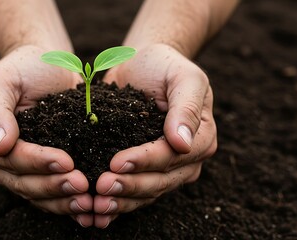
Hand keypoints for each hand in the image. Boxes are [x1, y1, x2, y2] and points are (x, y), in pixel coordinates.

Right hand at [0, 45, 93, 225]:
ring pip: (38, 193)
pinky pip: (51, 193)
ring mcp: (20, 169)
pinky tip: (88, 205)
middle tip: (82, 185)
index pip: (9, 158)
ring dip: (62, 200)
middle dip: (53, 186)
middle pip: (24, 182)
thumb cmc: (23, 67)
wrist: (46, 65)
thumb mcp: (2, 80)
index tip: (66, 162)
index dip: (36, 163)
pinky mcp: (42, 171)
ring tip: (88, 201)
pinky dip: (67, 200)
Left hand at [95, 44, 216, 227]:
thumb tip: (184, 143)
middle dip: (129, 186)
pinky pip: (133, 192)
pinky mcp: (143, 170)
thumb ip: (186, 106)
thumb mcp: (182, 76)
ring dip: (121, 201)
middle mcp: (186, 159)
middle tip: (101, 187)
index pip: (172, 156)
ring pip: (145, 192)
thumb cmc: (164, 66)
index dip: (145, 162)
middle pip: (159, 181)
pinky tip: (95, 211)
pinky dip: (116, 203)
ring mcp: (165, 168)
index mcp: (200, 137)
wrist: (142, 65)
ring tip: (95, 205)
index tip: (116, 163)